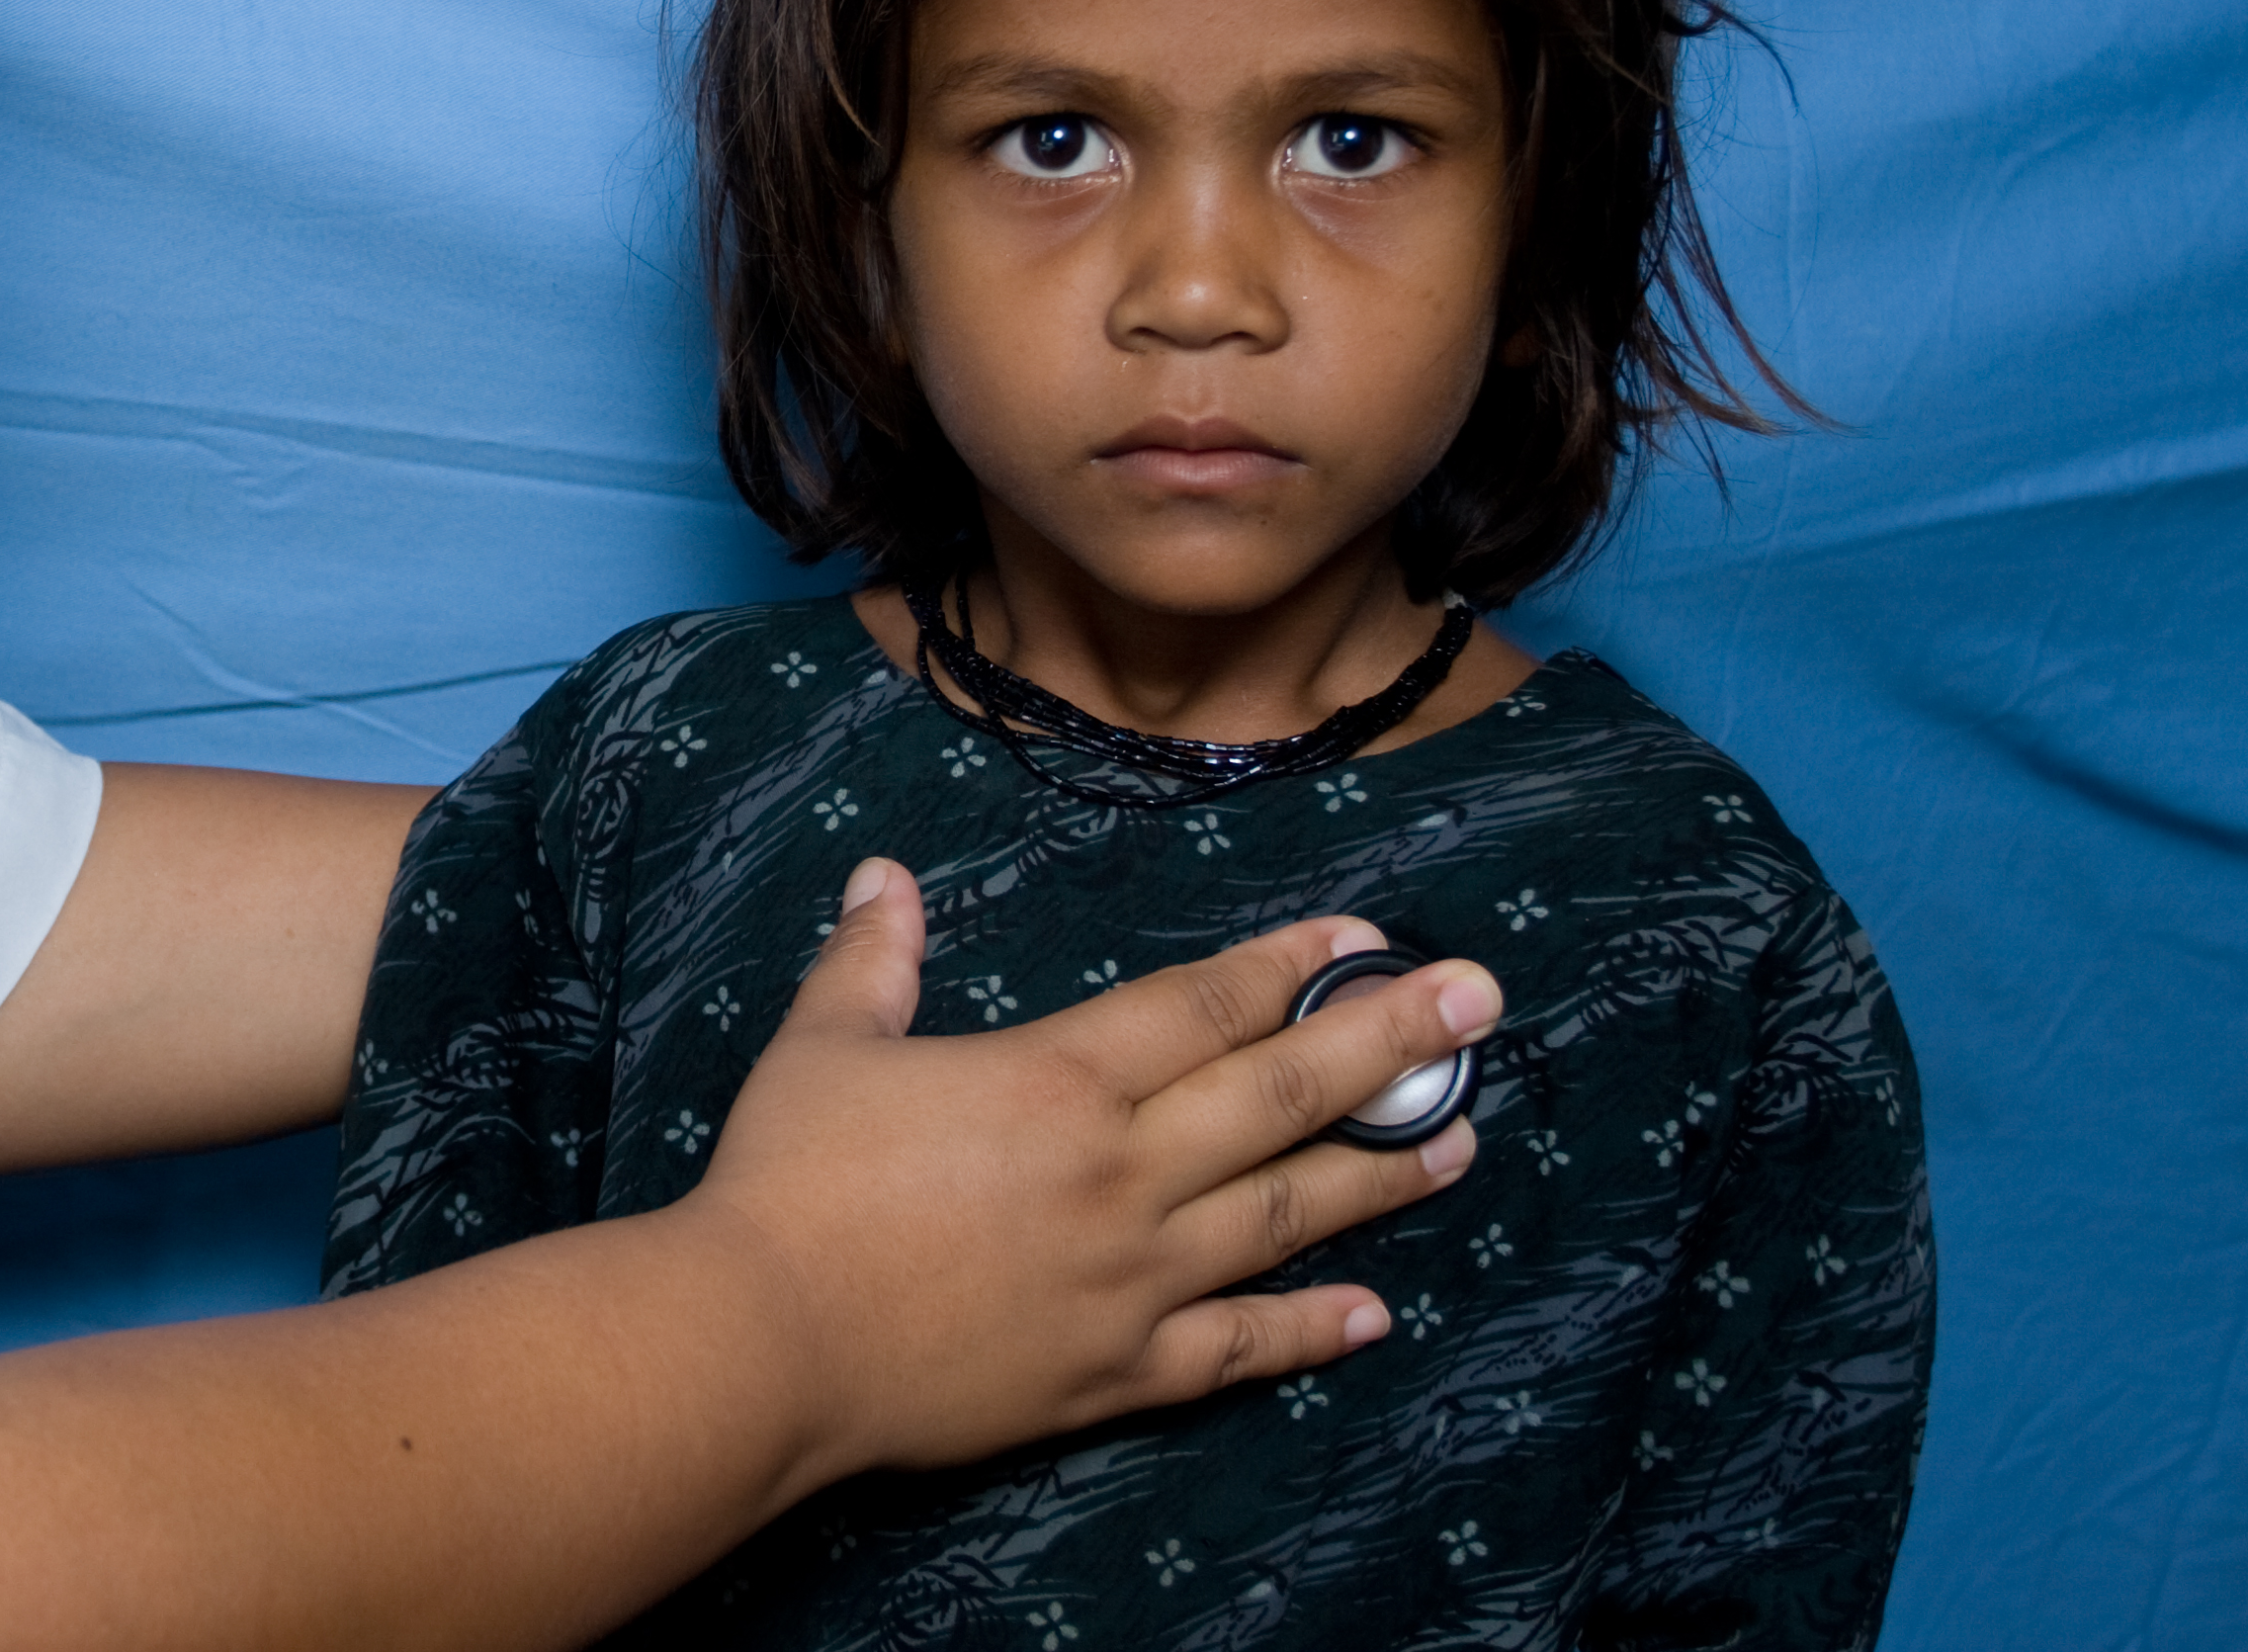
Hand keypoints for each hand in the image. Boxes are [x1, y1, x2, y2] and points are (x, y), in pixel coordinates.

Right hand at [686, 858, 1492, 1484]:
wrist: (766, 1342)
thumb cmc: (786, 1182)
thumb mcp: (822, 1045)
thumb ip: (872, 959)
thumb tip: (884, 877)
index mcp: (1059, 1080)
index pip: (1205, 1007)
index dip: (1291, 968)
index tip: (1366, 937)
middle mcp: (1121, 1173)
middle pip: (1282, 1095)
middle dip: (1391, 1041)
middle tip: (1481, 1003)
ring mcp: (1132, 1279)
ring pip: (1286, 1216)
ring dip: (1381, 1174)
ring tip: (1461, 1139)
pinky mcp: (1115, 1371)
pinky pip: (1235, 1348)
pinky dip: (1308, 1331)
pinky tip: (1372, 1317)